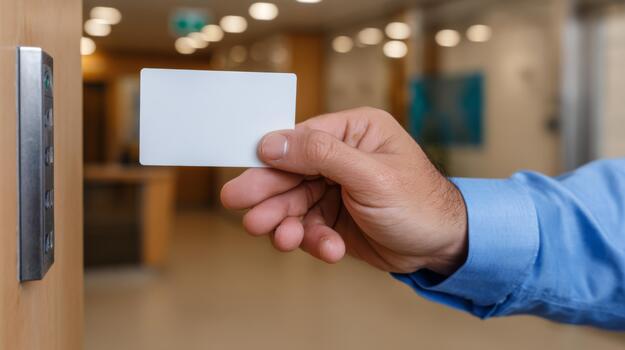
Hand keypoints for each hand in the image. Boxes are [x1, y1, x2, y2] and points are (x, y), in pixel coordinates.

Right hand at [220, 107, 467, 274]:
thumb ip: (321, 155)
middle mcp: (341, 157)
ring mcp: (336, 188)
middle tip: (241, 209)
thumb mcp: (371, 175)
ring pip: (295, 203)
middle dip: (269, 194)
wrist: (444, 247)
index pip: (301, 138)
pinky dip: (313, 240)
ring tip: (283, 240)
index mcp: (354, 131)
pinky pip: (310, 226)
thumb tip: (273, 143)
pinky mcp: (334, 218)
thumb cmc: (420, 203)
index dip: (270, 158)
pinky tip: (328, 250)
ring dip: (287, 223)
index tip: (245, 174)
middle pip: (291, 172)